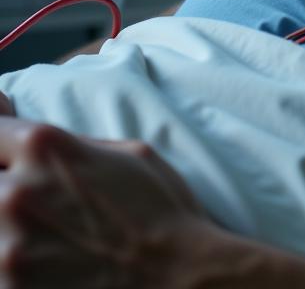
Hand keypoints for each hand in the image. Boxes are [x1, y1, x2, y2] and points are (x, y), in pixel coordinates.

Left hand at [0, 91, 206, 287]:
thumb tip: (25, 137)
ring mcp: (8, 251)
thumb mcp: (127, 152)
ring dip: (6, 227)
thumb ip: (69, 145)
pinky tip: (42, 259)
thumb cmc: (161, 210)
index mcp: (46, 149)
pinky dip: (11, 263)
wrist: (179, 275)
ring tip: (42, 230)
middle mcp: (17, 195)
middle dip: (3, 182)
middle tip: (31, 197)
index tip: (5, 148)